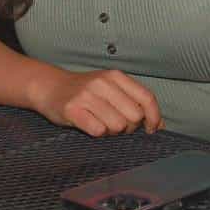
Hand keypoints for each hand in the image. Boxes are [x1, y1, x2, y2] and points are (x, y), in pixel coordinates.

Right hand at [30, 69, 162, 136]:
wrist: (49, 87)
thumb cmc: (84, 92)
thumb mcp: (111, 89)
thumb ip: (134, 101)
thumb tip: (160, 124)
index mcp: (116, 76)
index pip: (147, 98)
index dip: (154, 117)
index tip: (151, 129)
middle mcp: (103, 83)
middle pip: (134, 116)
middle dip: (129, 127)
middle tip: (116, 124)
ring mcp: (87, 95)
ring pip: (118, 126)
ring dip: (112, 131)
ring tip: (101, 123)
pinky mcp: (73, 109)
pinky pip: (98, 130)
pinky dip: (97, 133)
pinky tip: (89, 125)